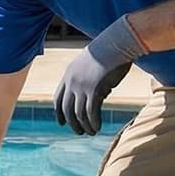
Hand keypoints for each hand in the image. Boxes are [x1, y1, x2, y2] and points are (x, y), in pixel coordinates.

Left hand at [53, 15, 143, 135]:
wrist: (117, 42)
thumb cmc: (110, 51)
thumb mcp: (94, 66)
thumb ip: (92, 81)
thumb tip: (99, 97)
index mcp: (68, 74)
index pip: (58, 98)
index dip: (59, 112)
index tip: (61, 123)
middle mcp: (71, 81)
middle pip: (66, 109)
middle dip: (72, 123)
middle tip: (79, 132)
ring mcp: (81, 86)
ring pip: (78, 113)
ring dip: (84, 126)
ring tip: (91, 133)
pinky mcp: (93, 90)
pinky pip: (91, 112)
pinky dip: (94, 122)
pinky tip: (98, 128)